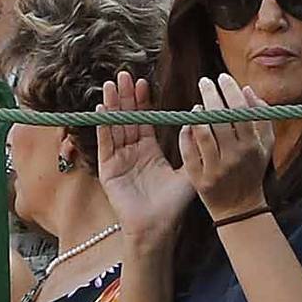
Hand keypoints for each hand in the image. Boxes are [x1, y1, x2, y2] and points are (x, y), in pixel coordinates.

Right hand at [97, 72, 196, 242]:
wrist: (157, 228)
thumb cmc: (173, 204)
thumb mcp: (188, 171)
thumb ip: (194, 146)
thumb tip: (199, 118)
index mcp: (149, 151)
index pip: (144, 120)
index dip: (142, 101)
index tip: (143, 82)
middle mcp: (132, 152)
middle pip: (127, 118)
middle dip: (125, 96)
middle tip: (123, 74)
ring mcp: (118, 160)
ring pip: (114, 127)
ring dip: (113, 106)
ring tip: (111, 85)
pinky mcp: (107, 170)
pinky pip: (105, 144)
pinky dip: (103, 127)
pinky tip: (102, 110)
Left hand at [178, 74, 272, 219]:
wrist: (240, 208)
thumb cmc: (252, 171)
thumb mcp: (265, 145)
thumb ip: (260, 116)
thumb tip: (248, 90)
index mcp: (252, 145)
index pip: (241, 110)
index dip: (230, 90)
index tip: (222, 78)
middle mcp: (235, 156)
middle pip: (220, 118)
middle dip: (211, 94)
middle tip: (205, 82)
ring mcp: (216, 167)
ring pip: (203, 132)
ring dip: (198, 113)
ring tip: (198, 105)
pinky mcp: (199, 178)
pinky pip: (189, 150)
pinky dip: (187, 133)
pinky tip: (188, 123)